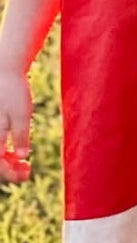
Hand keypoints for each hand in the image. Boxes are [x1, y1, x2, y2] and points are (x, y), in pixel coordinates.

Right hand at [0, 68, 31, 183]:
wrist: (3, 70)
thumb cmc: (12, 89)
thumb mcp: (21, 112)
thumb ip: (20, 134)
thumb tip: (22, 155)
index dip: (9, 172)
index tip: (26, 171)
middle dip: (8, 171)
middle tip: (27, 171)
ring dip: (6, 165)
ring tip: (24, 165)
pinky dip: (4, 155)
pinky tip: (18, 155)